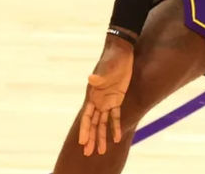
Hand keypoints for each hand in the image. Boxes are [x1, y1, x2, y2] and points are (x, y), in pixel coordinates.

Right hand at [78, 32, 134, 155]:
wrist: (121, 52)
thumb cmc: (112, 59)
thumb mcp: (107, 67)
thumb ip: (101, 76)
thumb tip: (91, 78)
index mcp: (92, 95)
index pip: (87, 116)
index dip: (85, 129)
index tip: (82, 142)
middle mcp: (98, 100)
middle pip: (93, 123)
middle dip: (91, 138)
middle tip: (89, 153)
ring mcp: (107, 101)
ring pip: (103, 123)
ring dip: (102, 136)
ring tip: (101, 151)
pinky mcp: (117, 99)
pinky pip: (116, 116)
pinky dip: (116, 126)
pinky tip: (116, 138)